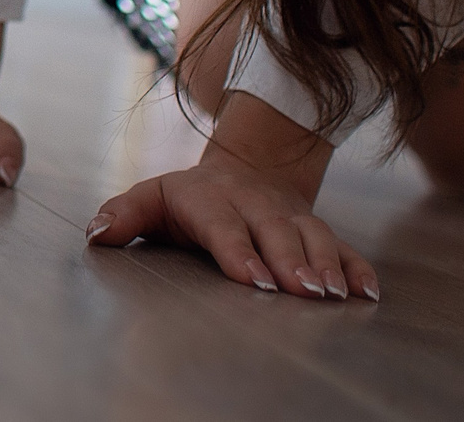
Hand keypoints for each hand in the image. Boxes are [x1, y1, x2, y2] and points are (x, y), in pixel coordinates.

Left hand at [87, 144, 377, 300]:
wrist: (243, 167)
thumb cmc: (188, 198)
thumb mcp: (151, 199)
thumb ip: (123, 215)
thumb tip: (96, 234)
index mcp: (209, 198)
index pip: (224, 226)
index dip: (239, 251)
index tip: (254, 279)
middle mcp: (254, 203)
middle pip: (275, 232)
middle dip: (291, 261)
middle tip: (304, 293)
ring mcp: (288, 214)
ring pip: (313, 236)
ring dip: (326, 265)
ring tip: (335, 295)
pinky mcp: (314, 227)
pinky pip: (342, 245)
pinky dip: (357, 267)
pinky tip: (367, 293)